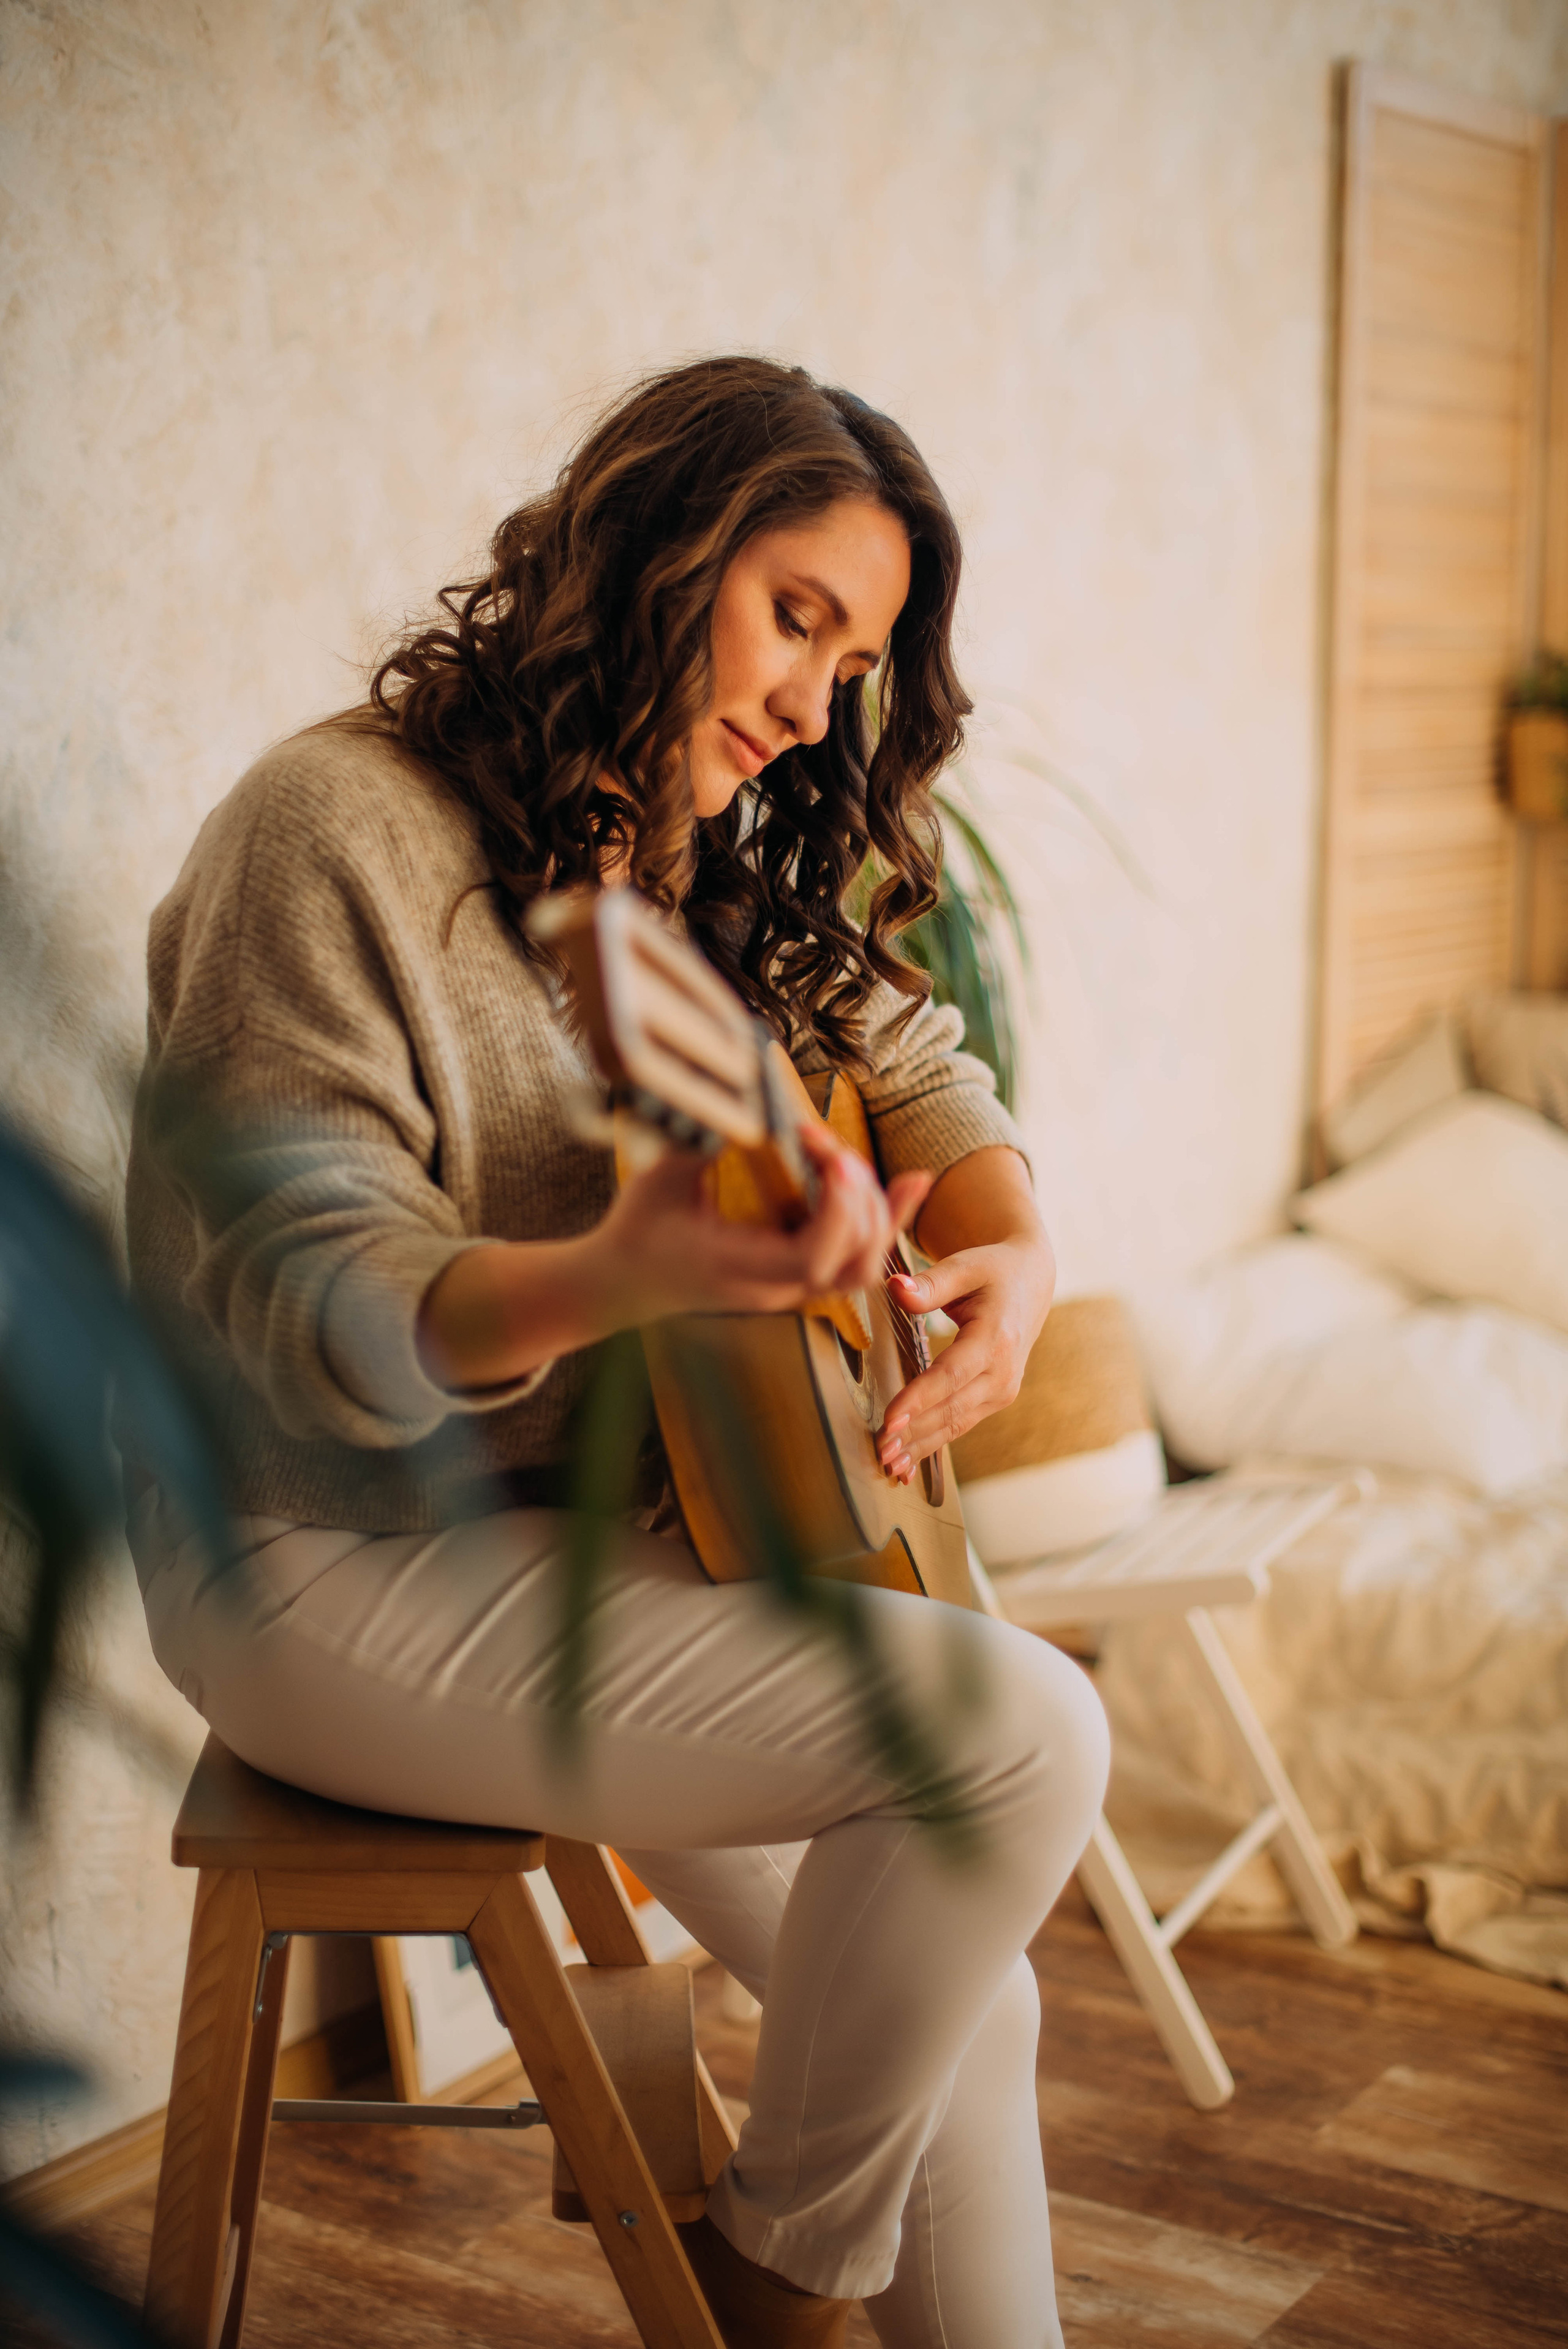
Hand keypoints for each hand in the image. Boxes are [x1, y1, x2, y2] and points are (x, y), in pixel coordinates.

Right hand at [589, 1121, 932, 1322]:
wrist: (622, 1281)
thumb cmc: (638, 1228)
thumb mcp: (660, 1179)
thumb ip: (702, 1142)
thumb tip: (748, 1100)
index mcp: (736, 1267)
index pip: (810, 1258)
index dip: (836, 1212)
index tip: (833, 1159)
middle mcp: (773, 1287)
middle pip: (852, 1265)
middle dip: (858, 1201)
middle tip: (828, 1147)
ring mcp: (789, 1286)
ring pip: (863, 1267)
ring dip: (877, 1212)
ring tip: (851, 1159)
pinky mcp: (797, 1274)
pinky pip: (855, 1258)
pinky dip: (885, 1221)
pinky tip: (909, 1184)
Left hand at [873, 1149, 1053, 1482]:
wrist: (1030, 1283)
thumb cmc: (993, 1271)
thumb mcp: (964, 1267)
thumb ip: (929, 1283)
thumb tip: (895, 1288)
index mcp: (996, 1338)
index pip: (951, 1374)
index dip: (919, 1399)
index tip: (889, 1419)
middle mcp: (1003, 1371)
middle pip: (953, 1408)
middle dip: (915, 1433)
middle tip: (880, 1451)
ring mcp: (1002, 1389)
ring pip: (956, 1424)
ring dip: (921, 1445)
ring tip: (889, 1464)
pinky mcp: (995, 1398)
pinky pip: (961, 1424)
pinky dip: (933, 1443)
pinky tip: (908, 1460)